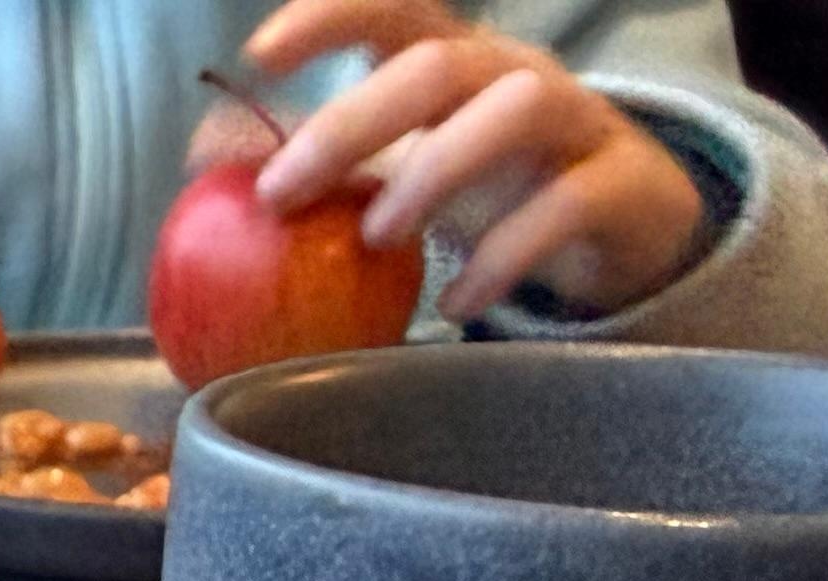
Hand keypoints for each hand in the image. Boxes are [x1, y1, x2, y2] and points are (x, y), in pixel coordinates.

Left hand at [235, 0, 709, 321]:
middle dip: (353, 122)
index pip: (392, 9)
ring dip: (433, 171)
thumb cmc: (492, 187)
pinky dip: (503, 258)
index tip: (261, 55)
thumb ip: (319, 158)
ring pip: (513, 109)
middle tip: (284, 193)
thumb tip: (203, 158)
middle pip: (437, 62)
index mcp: (454, 60)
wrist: (623, 228)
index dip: (330, 17)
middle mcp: (513, 73)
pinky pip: (564, 207)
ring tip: (377, 239)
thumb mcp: (403, 164)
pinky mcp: (618, 185)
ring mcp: (574, 121)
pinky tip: (455, 304)